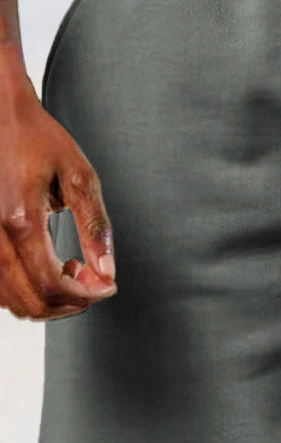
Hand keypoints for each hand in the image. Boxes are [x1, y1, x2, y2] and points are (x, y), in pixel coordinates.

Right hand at [0, 79, 117, 321]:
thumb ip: (95, 227)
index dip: (86, 296)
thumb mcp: (79, 176)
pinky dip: (25, 292)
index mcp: (20, 220)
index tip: (107, 286)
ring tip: (71, 270)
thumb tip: (107, 272)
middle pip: (32, 302)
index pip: (52, 285)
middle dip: (71, 303)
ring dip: (49, 301)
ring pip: (12, 302)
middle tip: (93, 281)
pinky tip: (46, 267)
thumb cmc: (38, 140)